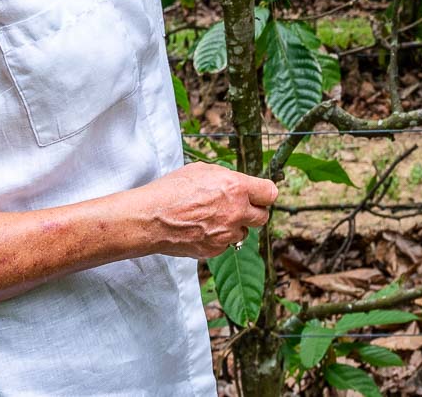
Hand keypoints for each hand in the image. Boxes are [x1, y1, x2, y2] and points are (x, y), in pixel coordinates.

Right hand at [130, 162, 278, 258]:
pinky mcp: (215, 250)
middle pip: (263, 217)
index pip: (270, 193)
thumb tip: (239, 185)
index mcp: (236, 188)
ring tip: (212, 218)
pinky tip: (201, 229)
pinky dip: (218, 238)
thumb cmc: (172, 190)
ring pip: (244, 233)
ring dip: (234, 226)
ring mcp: (227, 234)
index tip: (259, 194)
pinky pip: (225, 244)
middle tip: (240, 208)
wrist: (151, 218)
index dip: (264, 193)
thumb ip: (227, 179)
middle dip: (253, 212)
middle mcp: (236, 212)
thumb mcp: (202, 171)